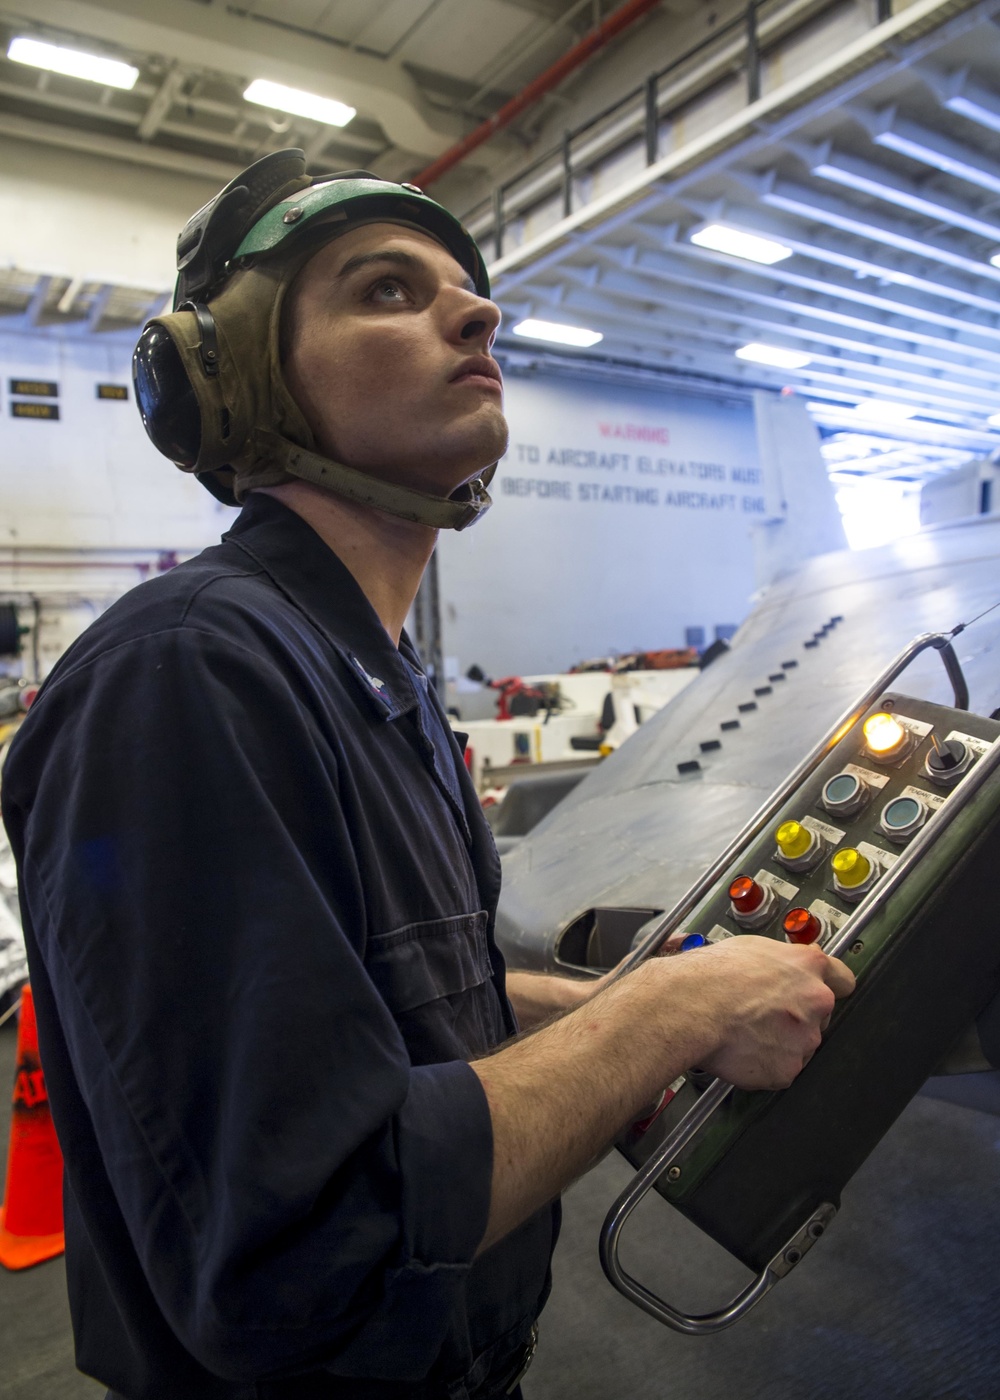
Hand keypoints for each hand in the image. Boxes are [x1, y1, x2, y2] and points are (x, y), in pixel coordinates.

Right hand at [663, 936, 854, 1091]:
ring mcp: (805, 1039)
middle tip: (764, 1014)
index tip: (816, 991)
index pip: (843, 980)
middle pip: (820, 1015)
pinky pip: (780, 1069)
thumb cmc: (713, 975)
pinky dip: (764, 1064)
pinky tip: (743, 1049)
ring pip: (800, 1045)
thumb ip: (784, 960)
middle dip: (798, 1017)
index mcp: (810, 968)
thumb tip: (790, 964)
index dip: (827, 986)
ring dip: (781, 1042)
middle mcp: (816, 1002)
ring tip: (747, 1031)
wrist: (693, 1006)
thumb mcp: (753, 947)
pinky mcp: (787, 1070)